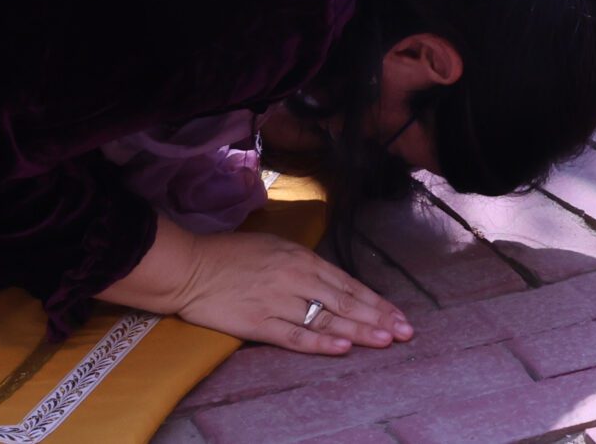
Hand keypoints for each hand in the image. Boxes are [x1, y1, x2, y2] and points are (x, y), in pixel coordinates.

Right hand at [119, 228, 413, 354]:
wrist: (190, 267)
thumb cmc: (230, 254)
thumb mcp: (274, 248)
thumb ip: (303, 265)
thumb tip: (329, 282)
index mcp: (301, 258)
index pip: (348, 283)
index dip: (375, 300)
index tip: (398, 314)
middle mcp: (296, 278)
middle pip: (345, 301)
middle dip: (378, 317)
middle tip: (405, 331)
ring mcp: (278, 301)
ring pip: (327, 319)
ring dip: (359, 331)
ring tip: (386, 340)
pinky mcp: (258, 323)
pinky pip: (295, 336)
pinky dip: (320, 343)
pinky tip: (343, 347)